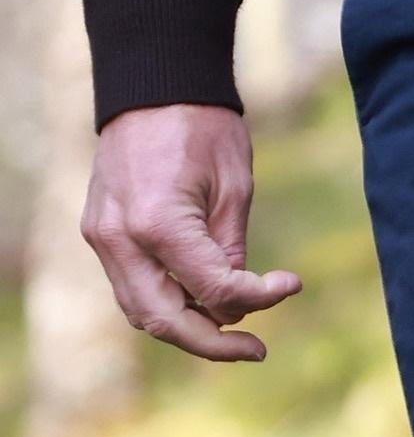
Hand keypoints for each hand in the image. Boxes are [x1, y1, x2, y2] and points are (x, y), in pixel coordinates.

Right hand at [81, 104, 301, 363]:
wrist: (155, 85)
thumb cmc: (202, 126)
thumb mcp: (234, 185)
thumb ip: (230, 250)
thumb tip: (235, 304)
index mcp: (156, 224)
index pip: (210, 288)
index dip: (256, 298)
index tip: (291, 285)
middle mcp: (119, 240)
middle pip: (162, 320)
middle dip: (211, 343)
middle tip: (256, 351)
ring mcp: (102, 239)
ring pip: (140, 311)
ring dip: (186, 328)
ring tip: (235, 334)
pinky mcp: (99, 233)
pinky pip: (131, 286)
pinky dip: (166, 302)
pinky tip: (203, 303)